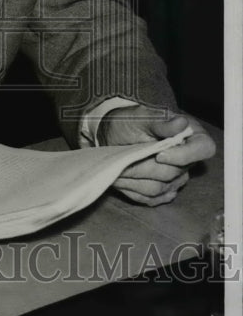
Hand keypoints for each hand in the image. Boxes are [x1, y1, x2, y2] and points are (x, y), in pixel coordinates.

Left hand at [98, 105, 215, 206]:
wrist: (113, 135)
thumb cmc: (130, 122)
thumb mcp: (141, 116)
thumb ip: (160, 121)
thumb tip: (182, 122)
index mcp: (190, 134)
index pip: (204, 148)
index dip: (184, 156)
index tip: (159, 155)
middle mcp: (187, 158)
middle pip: (175, 173)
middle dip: (147, 167)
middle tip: (126, 160)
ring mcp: (176, 177)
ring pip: (159, 188)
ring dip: (135, 180)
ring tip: (118, 169)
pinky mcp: (162, 190)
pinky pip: (151, 198)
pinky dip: (133, 190)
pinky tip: (121, 179)